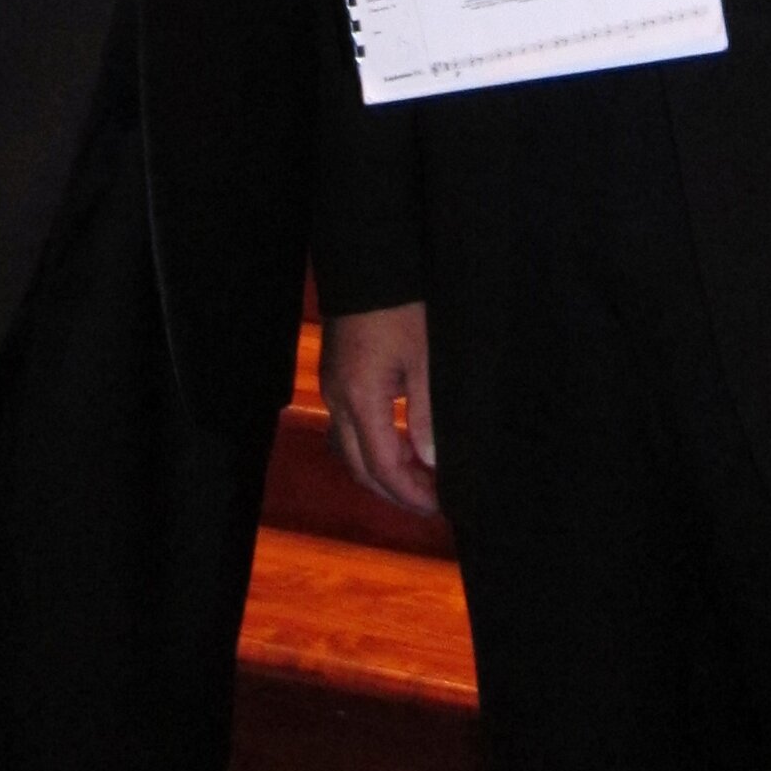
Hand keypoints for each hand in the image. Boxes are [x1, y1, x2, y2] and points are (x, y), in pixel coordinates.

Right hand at [319, 301, 438, 517]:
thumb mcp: (423, 360)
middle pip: (359, 467)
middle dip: (393, 491)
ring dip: (379, 471)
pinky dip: (369, 447)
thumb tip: (431, 460)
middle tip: (430, 501)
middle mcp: (337, 400)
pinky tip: (396, 443)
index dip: (410, 492)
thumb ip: (425, 415)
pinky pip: (345, 429)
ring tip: (416, 477)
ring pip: (348, 451)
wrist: (368, 265)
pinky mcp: (334, 377)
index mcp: (360, 399)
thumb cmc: (401, 308)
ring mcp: (331, 389)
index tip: (439, 504)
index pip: (382, 466)